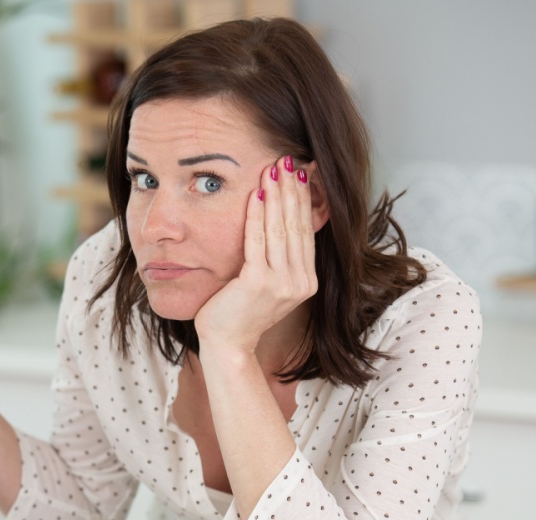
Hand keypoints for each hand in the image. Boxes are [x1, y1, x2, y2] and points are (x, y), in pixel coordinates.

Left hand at [194, 155, 319, 356]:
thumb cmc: (241, 313)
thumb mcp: (268, 284)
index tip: (300, 171)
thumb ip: (279, 258)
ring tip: (274, 167)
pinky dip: (257, 214)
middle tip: (289, 158)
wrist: (228, 345)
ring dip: (277, 194)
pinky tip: (256, 192)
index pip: (306, 231)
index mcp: (307, 280)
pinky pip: (258, 241)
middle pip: (297, 225)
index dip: (304, 199)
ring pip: (280, 229)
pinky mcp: (260, 283)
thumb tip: (281, 220)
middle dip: (293, 189)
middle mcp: (301, 282)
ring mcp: (283, 283)